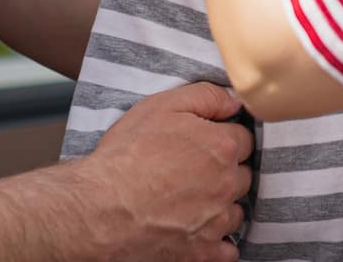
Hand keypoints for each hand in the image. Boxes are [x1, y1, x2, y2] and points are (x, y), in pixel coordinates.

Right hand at [65, 82, 254, 260]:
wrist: (99, 207)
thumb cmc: (126, 155)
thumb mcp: (162, 106)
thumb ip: (206, 97)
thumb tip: (235, 101)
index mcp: (222, 148)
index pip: (244, 140)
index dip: (225, 138)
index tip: (208, 143)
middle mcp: (226, 185)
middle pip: (242, 175)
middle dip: (225, 171)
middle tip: (196, 170)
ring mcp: (216, 221)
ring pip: (236, 212)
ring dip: (223, 206)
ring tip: (195, 201)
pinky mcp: (202, 252)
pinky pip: (227, 251)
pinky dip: (219, 243)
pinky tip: (201, 232)